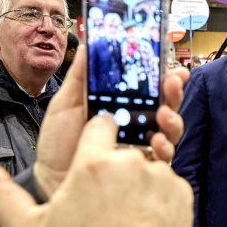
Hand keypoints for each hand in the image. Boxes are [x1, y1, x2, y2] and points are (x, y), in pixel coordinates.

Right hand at [0, 114, 193, 226]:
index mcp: (93, 163)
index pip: (101, 123)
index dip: (96, 140)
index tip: (92, 162)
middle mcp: (132, 163)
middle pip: (126, 147)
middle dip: (117, 165)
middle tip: (107, 200)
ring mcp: (162, 178)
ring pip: (150, 165)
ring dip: (140, 181)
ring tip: (126, 215)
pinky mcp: (182, 193)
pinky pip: (170, 184)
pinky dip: (160, 197)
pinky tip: (144, 221)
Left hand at [34, 45, 188, 198]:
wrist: (52, 181)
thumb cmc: (58, 145)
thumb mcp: (65, 105)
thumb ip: (79, 78)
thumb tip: (88, 45)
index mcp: (120, 107)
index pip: (149, 89)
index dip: (163, 77)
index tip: (170, 67)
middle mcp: (136, 126)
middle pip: (166, 106)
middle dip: (174, 93)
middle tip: (172, 82)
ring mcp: (143, 147)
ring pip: (170, 130)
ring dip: (173, 118)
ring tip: (164, 114)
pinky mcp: (144, 170)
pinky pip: (163, 157)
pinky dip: (164, 147)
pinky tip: (156, 142)